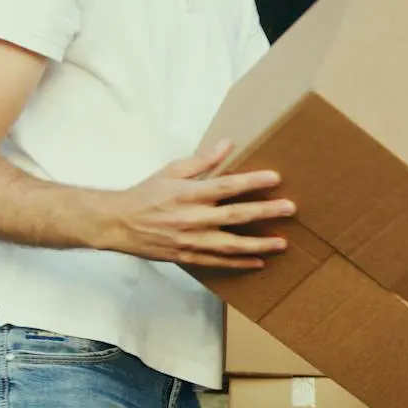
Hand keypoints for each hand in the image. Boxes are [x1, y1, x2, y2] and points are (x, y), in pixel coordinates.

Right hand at [91, 141, 293, 268]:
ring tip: (282, 243)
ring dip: (258, 244)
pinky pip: (218, 263)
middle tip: (290, 208)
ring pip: (230, 245)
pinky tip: (258, 262)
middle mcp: (191, 218)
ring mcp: (190, 240)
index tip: (275, 178)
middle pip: (235, 215)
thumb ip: (202, 161)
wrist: (118, 223)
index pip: (226, 186)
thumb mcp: (171, 171)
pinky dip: (239, 263)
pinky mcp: (187, 257)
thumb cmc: (146, 194)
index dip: (252, 182)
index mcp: (188, 193)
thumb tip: (227, 144)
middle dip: (265, 212)